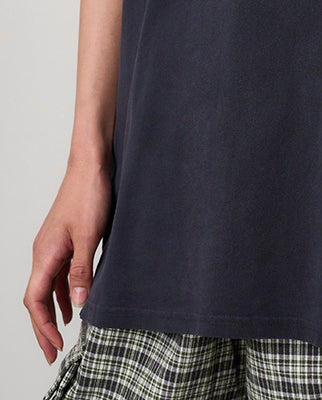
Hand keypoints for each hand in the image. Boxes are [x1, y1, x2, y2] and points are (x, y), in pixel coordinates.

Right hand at [22, 158, 111, 363]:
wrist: (91, 164)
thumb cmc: (90, 194)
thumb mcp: (91, 235)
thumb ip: (83, 270)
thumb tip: (77, 304)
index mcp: (44, 254)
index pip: (34, 301)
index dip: (42, 328)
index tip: (54, 348)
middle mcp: (43, 252)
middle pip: (35, 298)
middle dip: (42, 327)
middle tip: (52, 353)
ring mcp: (52, 245)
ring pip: (45, 286)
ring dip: (51, 310)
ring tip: (62, 333)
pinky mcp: (64, 238)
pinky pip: (57, 273)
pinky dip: (60, 291)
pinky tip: (72, 300)